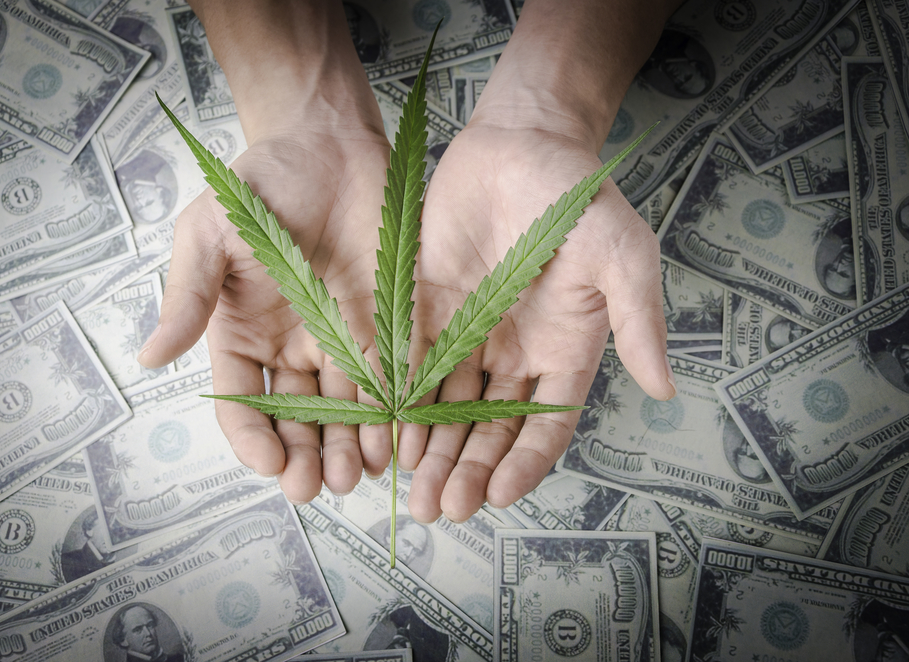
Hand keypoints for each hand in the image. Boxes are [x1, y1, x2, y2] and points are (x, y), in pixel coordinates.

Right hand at [138, 123, 389, 503]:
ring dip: (348, 448)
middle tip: (315, 486)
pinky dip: (393, 415)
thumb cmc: (262, 182)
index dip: (251, 440)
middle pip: (296, 421)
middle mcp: (291, 350)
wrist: (329, 144)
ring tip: (357, 473)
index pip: (241, 404)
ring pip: (345, 413)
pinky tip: (397, 439)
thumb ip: (189, 297)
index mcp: (242, 337)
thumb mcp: (211, 234)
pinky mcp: (388, 328)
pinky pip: (392, 382)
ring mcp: (342, 342)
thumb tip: (148, 358)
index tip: (269, 465)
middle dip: (304, 458)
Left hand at [399, 117, 674, 522]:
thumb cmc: (580, 197)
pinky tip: (386, 434)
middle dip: (467, 470)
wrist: (521, 140)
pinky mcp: (425, 309)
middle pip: (488, 428)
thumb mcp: (622, 256)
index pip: (545, 425)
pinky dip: (399, 401)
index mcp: (564, 351)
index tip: (496, 496)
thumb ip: (636, 321)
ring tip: (414, 490)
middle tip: (442, 509)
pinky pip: (409, 365)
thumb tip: (665, 388)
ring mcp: (467, 333)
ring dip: (432, 449)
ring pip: (446, 406)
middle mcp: (514, 353)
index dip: (523, 463)